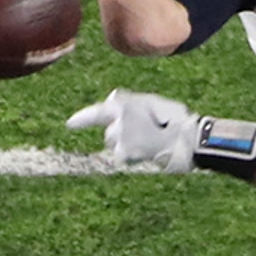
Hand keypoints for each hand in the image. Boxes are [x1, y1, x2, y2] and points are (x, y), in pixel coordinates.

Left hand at [67, 89, 198, 171]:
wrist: (186, 140)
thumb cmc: (175, 120)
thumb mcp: (154, 102)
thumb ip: (130, 101)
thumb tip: (111, 98)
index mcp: (123, 105)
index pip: (98, 111)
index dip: (82, 118)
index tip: (69, 125)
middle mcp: (117, 121)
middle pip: (110, 133)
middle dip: (122, 135)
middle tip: (147, 133)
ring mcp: (120, 138)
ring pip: (116, 146)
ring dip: (128, 146)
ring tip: (151, 141)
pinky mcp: (125, 154)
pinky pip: (124, 157)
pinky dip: (134, 156)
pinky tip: (150, 151)